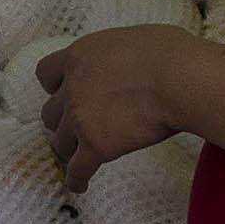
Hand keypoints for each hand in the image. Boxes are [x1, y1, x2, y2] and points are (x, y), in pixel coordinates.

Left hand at [35, 24, 184, 189]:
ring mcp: (80, 119)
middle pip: (51, 113)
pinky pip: (77, 169)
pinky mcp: (95, 146)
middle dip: (63, 120)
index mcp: (78, 57)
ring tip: (83, 154)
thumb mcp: (133, 39)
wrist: (178, 80)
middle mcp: (72, 88)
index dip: (56, 85)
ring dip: (71, 148)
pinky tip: (80, 184)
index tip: (67, 90)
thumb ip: (116, 53)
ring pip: (61, 142)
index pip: (46, 73)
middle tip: (80, 125)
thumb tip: (130, 60)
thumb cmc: (168, 54)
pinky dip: (77, 179)